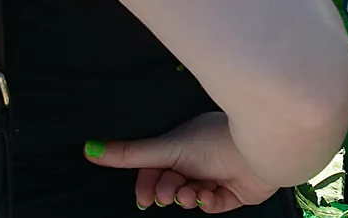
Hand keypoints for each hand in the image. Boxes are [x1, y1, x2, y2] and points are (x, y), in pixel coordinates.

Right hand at [85, 112, 278, 211]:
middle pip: (171, 184)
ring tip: (190, 192)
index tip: (144, 197)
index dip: (148, 184)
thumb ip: (131, 154)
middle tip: (169, 193)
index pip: (156, 168)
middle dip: (166, 192)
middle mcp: (201, 158)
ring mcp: (218, 175)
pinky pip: (212, 205)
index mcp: (186, 144)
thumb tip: (89, 149)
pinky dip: (207, 202)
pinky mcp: (233, 192)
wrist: (259, 152)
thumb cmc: (215, 141)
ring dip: (185, 197)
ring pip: (189, 196)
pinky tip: (210, 193)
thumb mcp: (168, 149)